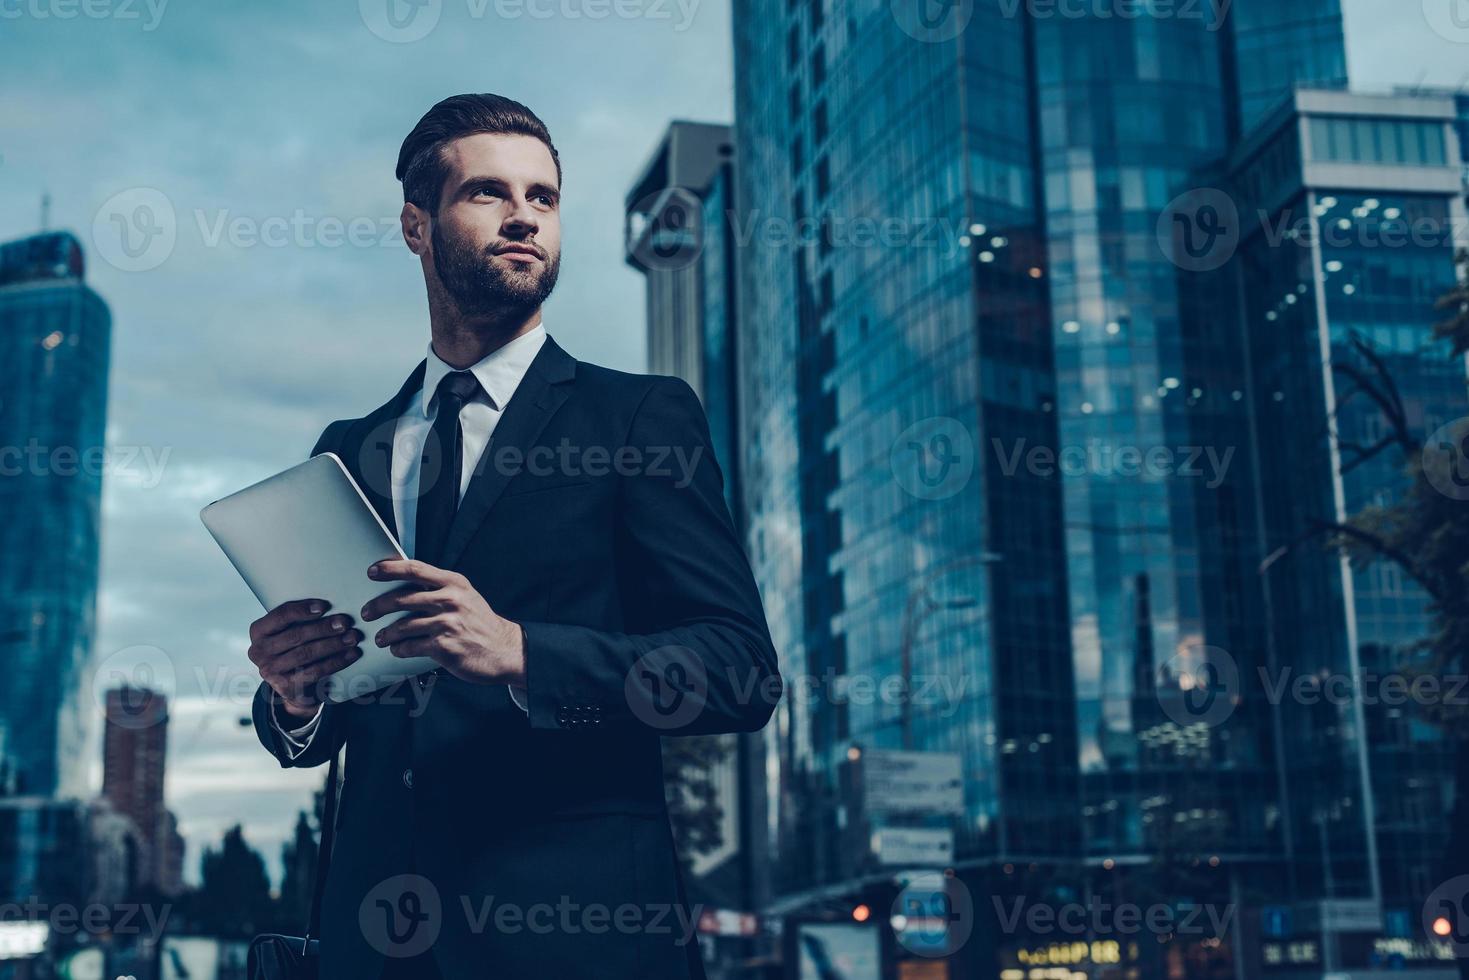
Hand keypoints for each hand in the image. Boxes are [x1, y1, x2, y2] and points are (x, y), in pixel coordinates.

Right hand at [248, 599, 363, 721]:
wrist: (292, 685)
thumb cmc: (293, 648)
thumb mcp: (288, 632)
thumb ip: (300, 620)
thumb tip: (332, 605)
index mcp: (258, 631)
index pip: (281, 616)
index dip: (303, 610)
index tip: (324, 606)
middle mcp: (259, 651)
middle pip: (296, 635)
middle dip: (323, 628)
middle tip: (345, 622)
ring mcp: (270, 671)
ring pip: (306, 653)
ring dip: (333, 644)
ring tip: (352, 637)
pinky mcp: (285, 686)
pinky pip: (315, 671)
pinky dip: (336, 661)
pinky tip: (351, 654)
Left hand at [360, 559, 525, 684]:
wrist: (504, 650)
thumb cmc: (481, 623)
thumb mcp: (466, 596)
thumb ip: (439, 589)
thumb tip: (404, 585)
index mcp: (454, 583)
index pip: (415, 569)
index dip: (390, 569)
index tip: (372, 571)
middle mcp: (450, 600)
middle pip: (402, 598)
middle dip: (378, 606)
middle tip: (367, 612)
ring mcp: (447, 623)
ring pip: (402, 626)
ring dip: (386, 633)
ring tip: (381, 638)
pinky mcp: (444, 646)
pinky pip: (410, 646)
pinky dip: (400, 649)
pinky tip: (398, 650)